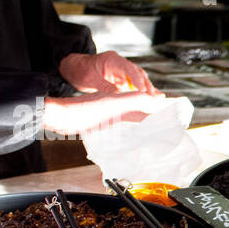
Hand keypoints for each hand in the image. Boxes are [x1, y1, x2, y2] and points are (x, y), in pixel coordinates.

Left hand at [41, 90, 166, 136]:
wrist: (57, 117)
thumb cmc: (82, 110)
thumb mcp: (113, 104)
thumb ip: (135, 101)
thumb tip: (156, 100)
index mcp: (120, 95)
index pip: (144, 96)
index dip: (157, 101)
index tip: (171, 109)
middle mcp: (115, 100)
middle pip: (140, 104)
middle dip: (153, 109)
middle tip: (168, 117)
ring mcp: (108, 110)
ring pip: (132, 113)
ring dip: (144, 117)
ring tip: (156, 125)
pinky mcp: (101, 120)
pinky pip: (122, 122)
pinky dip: (132, 125)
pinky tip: (132, 132)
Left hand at [59, 51, 156, 93]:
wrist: (74, 68)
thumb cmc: (80, 71)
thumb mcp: (90, 79)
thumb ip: (105, 86)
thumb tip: (119, 95)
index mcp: (112, 59)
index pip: (129, 69)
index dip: (138, 80)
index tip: (144, 91)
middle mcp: (120, 63)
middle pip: (138, 73)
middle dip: (148, 85)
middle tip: (156, 97)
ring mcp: (122, 70)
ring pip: (139, 78)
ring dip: (148, 88)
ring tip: (157, 98)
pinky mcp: (122, 78)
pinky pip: (134, 84)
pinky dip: (142, 91)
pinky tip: (150, 98)